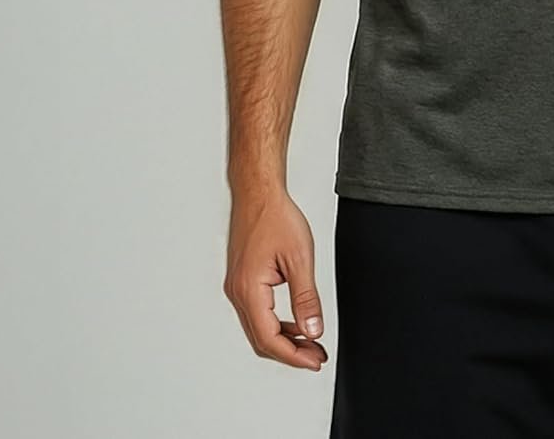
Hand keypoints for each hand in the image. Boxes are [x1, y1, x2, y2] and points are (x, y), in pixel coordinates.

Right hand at [223, 185, 327, 371]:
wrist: (258, 193)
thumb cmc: (274, 217)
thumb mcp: (299, 258)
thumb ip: (306, 298)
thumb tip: (313, 329)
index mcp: (249, 290)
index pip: (269, 338)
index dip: (294, 355)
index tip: (314, 360)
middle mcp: (238, 292)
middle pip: (262, 339)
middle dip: (290, 352)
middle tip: (316, 356)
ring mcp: (238, 287)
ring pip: (259, 327)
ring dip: (284, 339)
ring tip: (310, 342)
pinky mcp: (242, 280)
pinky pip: (258, 313)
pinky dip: (277, 323)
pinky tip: (295, 323)